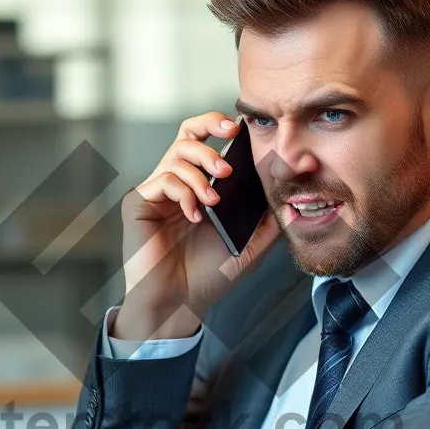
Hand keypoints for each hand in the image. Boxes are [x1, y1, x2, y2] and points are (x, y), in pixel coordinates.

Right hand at [116, 112, 280, 340]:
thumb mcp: (250, 243)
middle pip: (187, 134)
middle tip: (227, 165)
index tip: (238, 128)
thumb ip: (268, 218)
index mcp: (199, 186)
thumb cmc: (208, 276)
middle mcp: (176, 183)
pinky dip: (183, 193)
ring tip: (214, 200)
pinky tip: (195, 216)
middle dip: (209, 134)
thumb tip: (290, 193)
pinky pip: (162, 180)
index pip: (206, 141)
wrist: (180, 303)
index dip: (218, 125)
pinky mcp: (139, 203)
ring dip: (201, 172)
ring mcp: (156, 192)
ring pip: (176, 155)